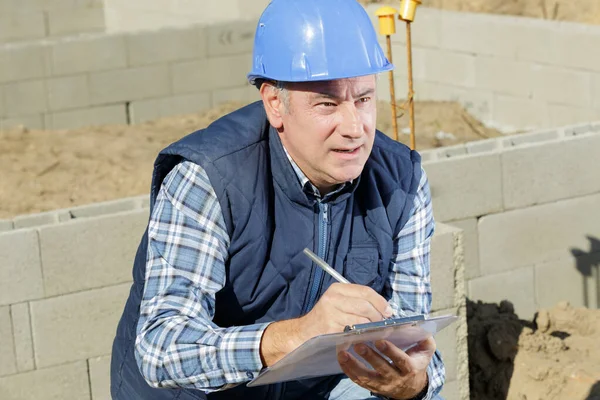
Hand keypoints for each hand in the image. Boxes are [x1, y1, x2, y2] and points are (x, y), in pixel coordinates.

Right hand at [260, 283, 391, 365]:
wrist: (304, 333)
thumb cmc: (326, 319)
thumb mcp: (339, 303)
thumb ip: (358, 302)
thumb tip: (385, 308)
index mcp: (337, 289)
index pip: (366, 292)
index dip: (380, 302)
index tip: (388, 311)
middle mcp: (333, 298)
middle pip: (366, 305)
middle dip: (379, 317)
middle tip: (384, 325)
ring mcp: (331, 313)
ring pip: (362, 320)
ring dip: (373, 328)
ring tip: (376, 332)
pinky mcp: (331, 328)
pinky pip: (355, 332)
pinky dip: (364, 336)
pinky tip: (365, 338)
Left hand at [337, 337, 435, 398]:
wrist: (411, 387)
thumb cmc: (416, 362)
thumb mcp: (425, 351)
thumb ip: (425, 339)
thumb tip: (420, 326)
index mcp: (409, 368)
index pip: (400, 360)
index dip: (390, 351)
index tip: (380, 340)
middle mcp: (395, 378)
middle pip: (382, 368)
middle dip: (370, 356)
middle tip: (358, 344)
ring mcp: (382, 384)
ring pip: (367, 377)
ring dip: (354, 365)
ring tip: (343, 353)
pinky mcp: (372, 387)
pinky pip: (359, 381)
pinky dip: (348, 371)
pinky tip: (342, 359)